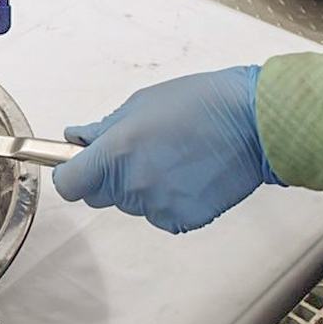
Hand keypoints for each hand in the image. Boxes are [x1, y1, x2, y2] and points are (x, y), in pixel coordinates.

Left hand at [51, 66, 283, 233]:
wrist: (253, 122)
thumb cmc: (200, 105)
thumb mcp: (138, 106)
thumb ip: (103, 130)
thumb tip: (76, 139)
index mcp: (115, 153)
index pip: (69, 184)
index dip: (69, 175)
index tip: (75, 167)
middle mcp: (133, 184)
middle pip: (98, 196)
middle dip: (106, 178)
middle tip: (133, 153)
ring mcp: (158, 205)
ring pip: (131, 205)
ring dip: (140, 187)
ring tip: (170, 158)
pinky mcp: (184, 219)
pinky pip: (160, 214)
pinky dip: (168, 200)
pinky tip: (187, 175)